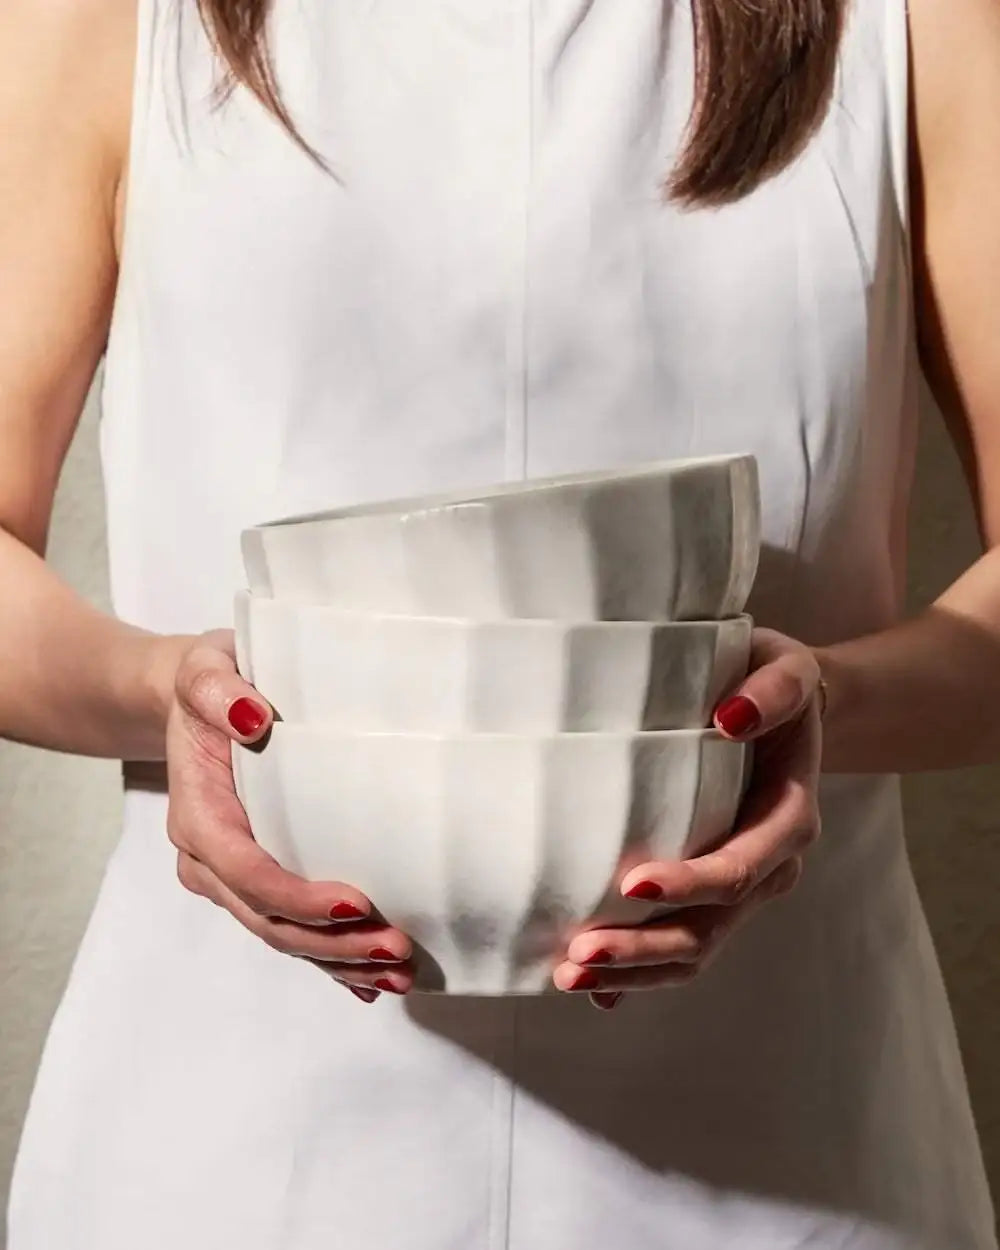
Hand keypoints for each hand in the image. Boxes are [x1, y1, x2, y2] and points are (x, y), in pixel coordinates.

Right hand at [166, 629, 413, 1002]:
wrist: (199, 700)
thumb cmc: (210, 683)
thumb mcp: (206, 668)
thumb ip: (217, 689)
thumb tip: (252, 718)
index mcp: (198, 815)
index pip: (247, 871)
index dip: (298, 898)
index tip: (357, 903)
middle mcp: (209, 856)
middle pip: (269, 919)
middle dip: (332, 944)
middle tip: (396, 951)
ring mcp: (231, 874)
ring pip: (281, 934)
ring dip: (338, 961)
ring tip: (398, 973)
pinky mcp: (258, 877)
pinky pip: (291, 927)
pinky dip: (329, 958)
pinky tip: (370, 981)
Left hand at [553, 628, 822, 1010]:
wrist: (776, 702)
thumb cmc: (770, 681)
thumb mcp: (785, 665)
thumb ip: (774, 688)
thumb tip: (732, 717)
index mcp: (786, 818)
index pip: (741, 868)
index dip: (691, 883)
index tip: (632, 885)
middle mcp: (767, 865)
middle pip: (710, 927)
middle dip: (645, 949)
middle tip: (580, 956)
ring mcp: (737, 887)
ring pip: (692, 948)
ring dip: (634, 970)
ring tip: (569, 977)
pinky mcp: (707, 891)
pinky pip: (678, 941)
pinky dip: (639, 971)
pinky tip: (595, 992)